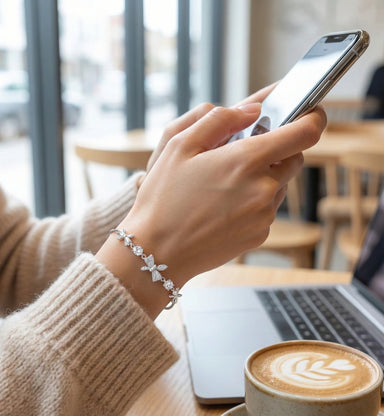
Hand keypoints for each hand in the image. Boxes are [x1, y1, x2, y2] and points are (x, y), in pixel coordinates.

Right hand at [98, 101, 325, 317]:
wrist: (158, 252)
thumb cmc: (163, 198)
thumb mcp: (179, 145)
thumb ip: (219, 119)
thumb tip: (252, 111)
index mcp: (246, 160)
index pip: (305, 132)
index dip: (312, 118)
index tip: (309, 113)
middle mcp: (263, 189)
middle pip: (293, 158)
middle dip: (276, 149)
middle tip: (242, 153)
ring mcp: (264, 215)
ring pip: (280, 184)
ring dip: (263, 176)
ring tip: (225, 184)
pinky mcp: (259, 234)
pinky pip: (268, 208)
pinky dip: (255, 200)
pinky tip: (224, 206)